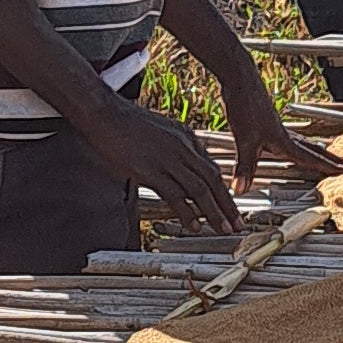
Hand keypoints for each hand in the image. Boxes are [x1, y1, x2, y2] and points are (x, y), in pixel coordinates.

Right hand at [80, 92, 244, 233]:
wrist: (104, 113)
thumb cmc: (126, 122)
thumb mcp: (161, 130)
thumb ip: (175, 147)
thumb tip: (181, 165)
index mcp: (186, 137)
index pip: (212, 168)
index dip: (223, 190)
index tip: (231, 207)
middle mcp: (182, 147)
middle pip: (213, 180)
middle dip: (228, 205)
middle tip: (238, 223)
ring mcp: (167, 159)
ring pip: (199, 189)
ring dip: (214, 213)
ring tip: (224, 229)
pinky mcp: (150, 170)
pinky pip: (175, 195)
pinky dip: (187, 212)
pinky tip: (194, 225)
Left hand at [219, 58, 342, 187]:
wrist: (240, 78)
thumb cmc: (246, 104)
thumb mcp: (244, 140)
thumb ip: (245, 167)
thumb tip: (242, 189)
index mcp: (284, 140)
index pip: (312, 157)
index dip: (331, 167)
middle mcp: (284, 133)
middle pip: (315, 149)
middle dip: (333, 159)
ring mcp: (277, 126)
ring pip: (305, 143)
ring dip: (319, 151)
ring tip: (330, 157)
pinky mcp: (268, 121)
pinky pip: (293, 137)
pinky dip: (301, 144)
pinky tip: (293, 144)